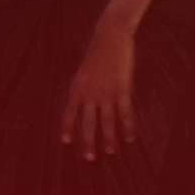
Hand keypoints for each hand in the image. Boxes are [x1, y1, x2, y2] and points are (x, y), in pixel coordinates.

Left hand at [61, 19, 138, 159]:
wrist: (110, 36)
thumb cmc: (97, 53)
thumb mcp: (84, 71)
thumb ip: (83, 88)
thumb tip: (84, 104)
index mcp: (77, 88)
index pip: (69, 112)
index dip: (68, 127)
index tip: (65, 141)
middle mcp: (89, 93)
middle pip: (87, 123)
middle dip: (88, 142)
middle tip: (89, 158)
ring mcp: (106, 93)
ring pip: (107, 122)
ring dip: (109, 138)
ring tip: (111, 151)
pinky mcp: (122, 90)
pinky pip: (124, 113)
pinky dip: (127, 126)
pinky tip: (129, 137)